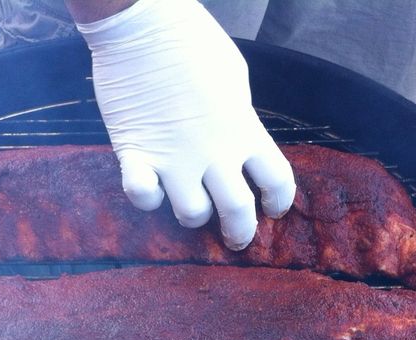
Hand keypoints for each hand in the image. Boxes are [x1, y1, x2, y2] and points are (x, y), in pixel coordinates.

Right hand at [73, 0, 295, 249]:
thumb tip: (239, 143)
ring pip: (192, 214)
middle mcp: (214, 151)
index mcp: (245, 129)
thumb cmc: (192, 42)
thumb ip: (240, 120)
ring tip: (189, 204)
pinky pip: (142, 196)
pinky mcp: (135, 153)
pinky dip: (146, 198)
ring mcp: (174, 157)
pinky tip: (149, 186)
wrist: (143, 24)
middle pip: (238, 212)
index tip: (273, 209)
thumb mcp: (234, 80)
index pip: (278, 181)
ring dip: (193, 216)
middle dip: (241, 233)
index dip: (280, 202)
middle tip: (236, 238)